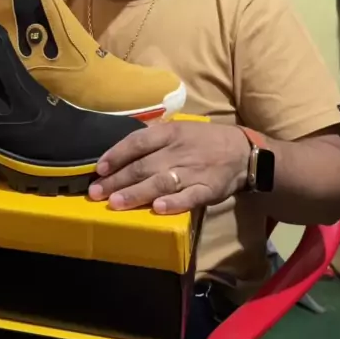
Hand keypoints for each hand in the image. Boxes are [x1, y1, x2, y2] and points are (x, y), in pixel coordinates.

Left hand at [88, 119, 250, 213]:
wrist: (243, 152)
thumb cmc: (204, 141)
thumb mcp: (180, 130)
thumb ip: (154, 139)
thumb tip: (122, 150)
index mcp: (170, 133)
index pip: (138, 141)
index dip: (117, 154)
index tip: (99, 168)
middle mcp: (178, 151)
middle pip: (143, 165)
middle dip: (117, 180)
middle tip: (96, 193)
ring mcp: (193, 171)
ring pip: (160, 182)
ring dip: (137, 193)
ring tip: (116, 203)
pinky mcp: (207, 189)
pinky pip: (189, 197)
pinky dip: (173, 203)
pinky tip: (157, 209)